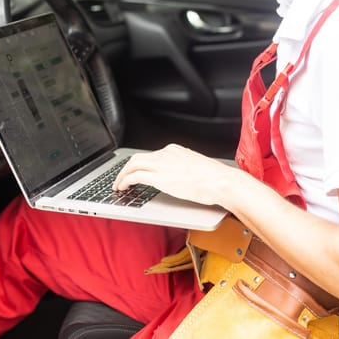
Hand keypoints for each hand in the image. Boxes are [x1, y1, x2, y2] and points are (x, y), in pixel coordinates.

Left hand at [113, 144, 235, 205]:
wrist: (221, 182)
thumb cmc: (215, 180)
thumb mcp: (196, 170)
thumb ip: (183, 171)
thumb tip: (177, 179)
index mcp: (175, 150)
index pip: (151, 155)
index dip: (140, 165)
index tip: (135, 172)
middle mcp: (166, 154)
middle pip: (137, 158)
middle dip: (125, 169)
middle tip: (120, 178)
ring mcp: (162, 164)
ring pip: (132, 165)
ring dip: (122, 175)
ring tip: (118, 185)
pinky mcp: (159, 177)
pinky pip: (134, 176)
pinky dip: (125, 181)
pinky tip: (122, 188)